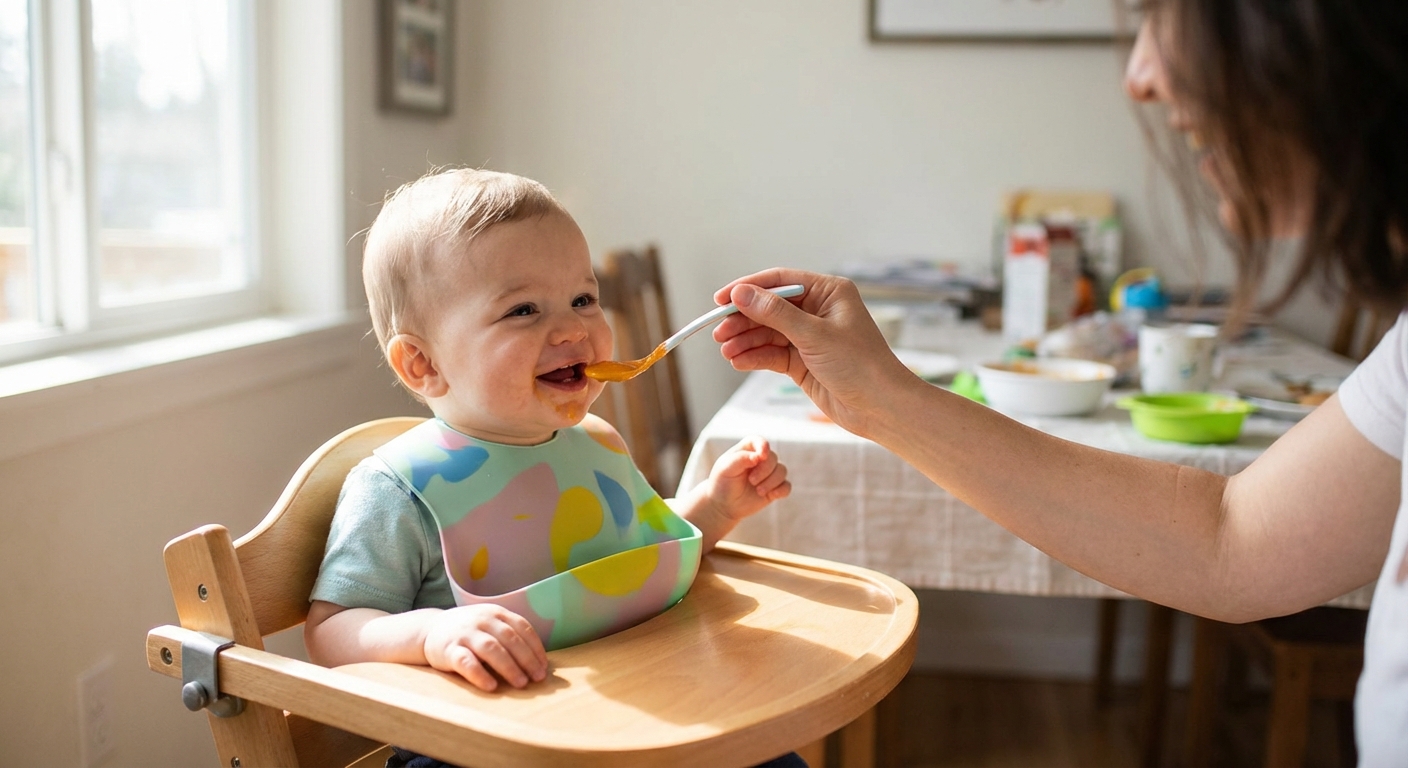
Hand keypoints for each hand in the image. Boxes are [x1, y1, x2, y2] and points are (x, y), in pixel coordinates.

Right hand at [422, 604, 547, 690]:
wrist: (429, 630)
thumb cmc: (469, 631)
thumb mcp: (490, 624)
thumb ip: (510, 636)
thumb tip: (538, 663)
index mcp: (496, 613)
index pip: (522, 628)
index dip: (535, 648)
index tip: (544, 666)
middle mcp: (481, 620)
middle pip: (509, 639)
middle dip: (526, 659)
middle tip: (538, 678)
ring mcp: (464, 634)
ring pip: (491, 649)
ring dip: (509, 667)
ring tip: (521, 683)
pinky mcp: (448, 650)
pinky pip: (466, 662)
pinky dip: (479, 674)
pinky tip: (491, 686)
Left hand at [705, 436, 790, 521]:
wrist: (723, 504)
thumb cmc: (722, 483)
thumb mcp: (725, 469)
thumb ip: (740, 459)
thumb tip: (758, 456)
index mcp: (747, 449)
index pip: (759, 441)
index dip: (763, 446)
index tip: (761, 456)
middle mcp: (760, 459)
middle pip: (773, 458)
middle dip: (764, 470)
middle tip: (752, 481)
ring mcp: (768, 474)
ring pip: (782, 471)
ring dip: (771, 482)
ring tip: (759, 491)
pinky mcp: (774, 488)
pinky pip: (786, 486)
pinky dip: (781, 490)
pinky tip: (772, 495)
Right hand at [712, 269, 914, 437]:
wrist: (881, 408)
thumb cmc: (860, 365)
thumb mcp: (814, 335)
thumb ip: (775, 313)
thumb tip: (741, 294)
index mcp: (828, 292)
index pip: (780, 281)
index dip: (748, 288)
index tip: (721, 299)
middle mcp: (818, 311)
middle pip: (769, 308)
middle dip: (743, 320)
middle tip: (719, 332)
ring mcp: (809, 337)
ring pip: (768, 333)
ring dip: (746, 341)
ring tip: (726, 351)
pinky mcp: (803, 362)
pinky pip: (772, 354)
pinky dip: (755, 357)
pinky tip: (738, 361)